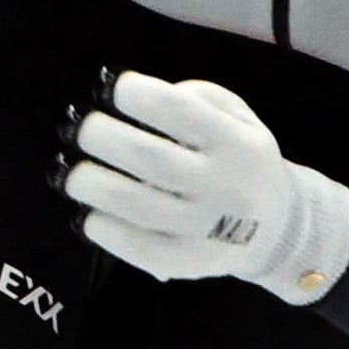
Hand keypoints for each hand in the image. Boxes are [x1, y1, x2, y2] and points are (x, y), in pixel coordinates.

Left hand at [61, 72, 348, 304]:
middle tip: (80, 130)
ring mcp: (205, 228)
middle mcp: (223, 185)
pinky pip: (138, 248)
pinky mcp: (188, 261)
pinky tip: (89, 215)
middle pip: (150, 157)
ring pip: (137, 205)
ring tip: (71, 174)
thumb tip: (144, 95)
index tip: (112, 87)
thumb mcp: (240, 119)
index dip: (138, 95)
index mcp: (237, 143)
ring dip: (91, 184)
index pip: (180, 111)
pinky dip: (105, 230)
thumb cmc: (240, 161)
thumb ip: (200, 99)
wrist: (277, 227)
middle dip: (101, 137)